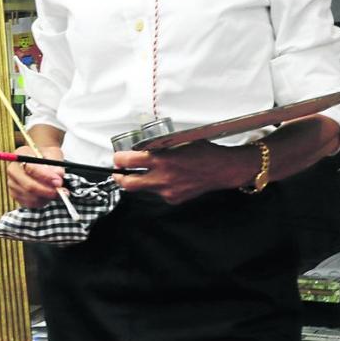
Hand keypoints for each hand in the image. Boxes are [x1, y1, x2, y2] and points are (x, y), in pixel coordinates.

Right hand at [6, 145, 66, 207]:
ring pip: (30, 197)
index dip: (46, 177)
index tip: (59, 182)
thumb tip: (59, 175)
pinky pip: (29, 203)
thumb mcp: (54, 155)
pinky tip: (48, 196)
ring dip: (46, 197)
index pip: (31, 168)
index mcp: (20, 154)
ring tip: (57, 192)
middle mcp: (13, 169)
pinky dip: (41, 202)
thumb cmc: (46, 156)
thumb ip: (56, 165)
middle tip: (61, 192)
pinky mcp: (15, 195)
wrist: (38, 159)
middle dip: (47, 191)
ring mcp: (12, 183)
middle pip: (29, 185)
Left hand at [113, 140, 258, 203]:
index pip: (128, 161)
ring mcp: (167, 191)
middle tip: (118, 172)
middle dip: (119, 178)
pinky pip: (158, 193)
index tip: (118, 157)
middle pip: (128, 184)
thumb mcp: (176, 141)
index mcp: (162, 160)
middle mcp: (163, 177)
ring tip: (146, 173)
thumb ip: (157, 147)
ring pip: (143, 188)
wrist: (222, 169)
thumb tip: (140, 147)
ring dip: (141, 181)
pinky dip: (158, 186)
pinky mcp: (173, 199)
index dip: (118, 159)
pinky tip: (168, 179)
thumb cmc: (202, 151)